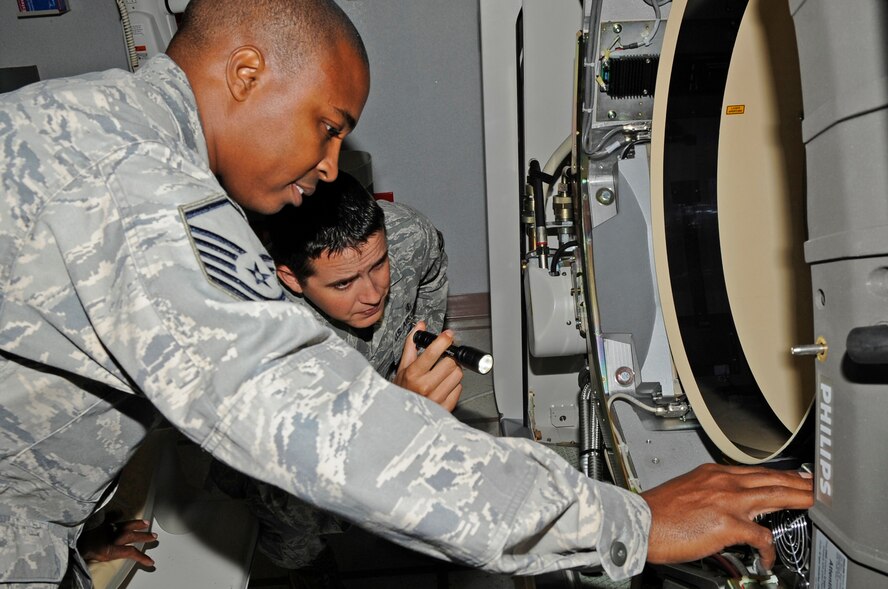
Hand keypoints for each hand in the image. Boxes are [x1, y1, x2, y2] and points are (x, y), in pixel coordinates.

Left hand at [79, 519, 156, 567]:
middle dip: (144, 536)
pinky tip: (120, 512)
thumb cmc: (75, 548)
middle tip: (154, 536)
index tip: (150, 561)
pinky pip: (109, 516)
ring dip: (136, 524)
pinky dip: (115, 514)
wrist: (67, 534)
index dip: (142, 557)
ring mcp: (105, 527)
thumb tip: (102, 559)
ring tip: (146, 523)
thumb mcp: (89, 558)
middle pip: (132, 536)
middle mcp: (110, 537)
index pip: (130, 552)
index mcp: (108, 549)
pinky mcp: (98, 521)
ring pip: (125, 524)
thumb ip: (101, 556)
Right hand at [394, 321, 462, 410]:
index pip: (433, 353)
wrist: (399, 415)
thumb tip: (420, 327)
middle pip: (450, 363)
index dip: (443, 340)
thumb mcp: (403, 367)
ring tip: (443, 374)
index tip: (448, 335)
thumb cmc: (401, 390)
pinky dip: (454, 385)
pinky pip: (458, 389)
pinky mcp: (445, 408)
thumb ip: (412, 345)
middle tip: (444, 358)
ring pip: (458, 375)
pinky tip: (443, 386)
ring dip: (453, 372)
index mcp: (413, 374)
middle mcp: (425, 387)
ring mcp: (436, 399)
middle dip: (449, 358)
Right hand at [641, 463, 813, 569]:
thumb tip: (722, 504)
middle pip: (770, 478)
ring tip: (813, 504)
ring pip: (774, 496)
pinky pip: (760, 536)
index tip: (791, 476)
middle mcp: (722, 482)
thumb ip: (709, 493)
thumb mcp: (686, 490)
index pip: (754, 471)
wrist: (640, 522)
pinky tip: (768, 558)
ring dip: (798, 499)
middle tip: (814, 485)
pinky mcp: (727, 523)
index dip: (778, 474)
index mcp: (712, 473)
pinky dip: (768, 549)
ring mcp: (727, 501)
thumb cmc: (656, 512)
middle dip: (797, 482)